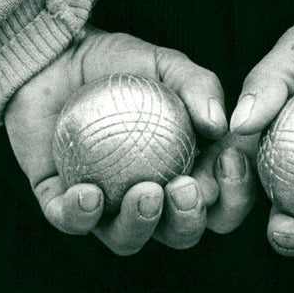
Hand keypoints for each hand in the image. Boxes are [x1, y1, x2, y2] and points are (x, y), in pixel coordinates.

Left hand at [4, 28, 256, 254]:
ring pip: (128, 238)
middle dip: (191, 220)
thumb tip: (222, 126)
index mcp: (185, 169)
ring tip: (145, 192)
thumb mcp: (166, 64)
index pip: (222, 196)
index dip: (234, 192)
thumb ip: (198, 87)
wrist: (58, 55)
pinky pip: (72, 222)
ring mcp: (106, 205)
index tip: (227, 160)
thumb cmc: (120, 61)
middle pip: (180, 231)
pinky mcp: (61, 205)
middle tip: (185, 188)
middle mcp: (151, 196)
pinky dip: (82, 215)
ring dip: (141, 224)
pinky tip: (89, 194)